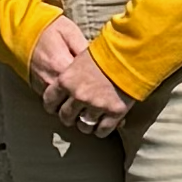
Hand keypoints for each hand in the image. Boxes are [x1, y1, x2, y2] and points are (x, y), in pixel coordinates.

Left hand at [29, 15, 132, 139]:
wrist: (131, 54)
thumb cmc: (107, 51)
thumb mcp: (82, 57)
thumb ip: (73, 73)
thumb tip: (69, 81)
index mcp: (66, 80)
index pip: (50, 100)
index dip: (52, 106)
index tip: (56, 108)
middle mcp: (78, 95)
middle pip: (66, 116)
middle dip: (69, 118)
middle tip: (74, 117)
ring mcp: (96, 105)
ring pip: (83, 126)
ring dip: (85, 125)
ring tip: (89, 122)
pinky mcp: (114, 113)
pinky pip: (102, 130)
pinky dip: (101, 131)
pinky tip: (102, 127)